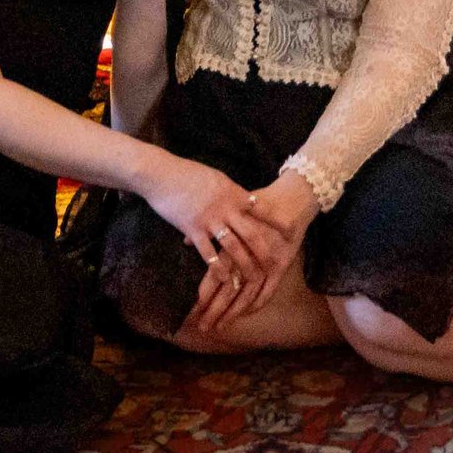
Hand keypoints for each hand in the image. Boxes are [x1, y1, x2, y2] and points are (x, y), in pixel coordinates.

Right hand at [138, 154, 289, 332]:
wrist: (162, 175)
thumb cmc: (187, 174)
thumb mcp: (216, 178)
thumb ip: (231, 192)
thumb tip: (244, 198)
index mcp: (232, 193)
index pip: (260, 208)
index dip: (276, 220)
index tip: (290, 229)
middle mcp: (225, 208)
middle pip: (251, 232)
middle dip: (264, 249)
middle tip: (275, 263)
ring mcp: (210, 220)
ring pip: (233, 247)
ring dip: (244, 264)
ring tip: (253, 278)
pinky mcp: (193, 230)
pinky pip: (208, 253)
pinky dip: (217, 267)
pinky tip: (224, 278)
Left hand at [192, 171, 319, 333]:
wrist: (289, 197)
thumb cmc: (255, 203)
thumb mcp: (228, 216)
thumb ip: (208, 228)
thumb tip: (185, 240)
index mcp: (232, 241)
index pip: (215, 273)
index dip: (205, 293)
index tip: (193, 310)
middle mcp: (249, 253)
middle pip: (229, 288)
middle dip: (215, 310)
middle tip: (203, 327)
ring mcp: (267, 261)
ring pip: (247, 293)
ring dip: (233, 312)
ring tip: (220, 327)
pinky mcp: (282, 264)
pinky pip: (269, 289)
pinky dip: (257, 302)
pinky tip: (246, 314)